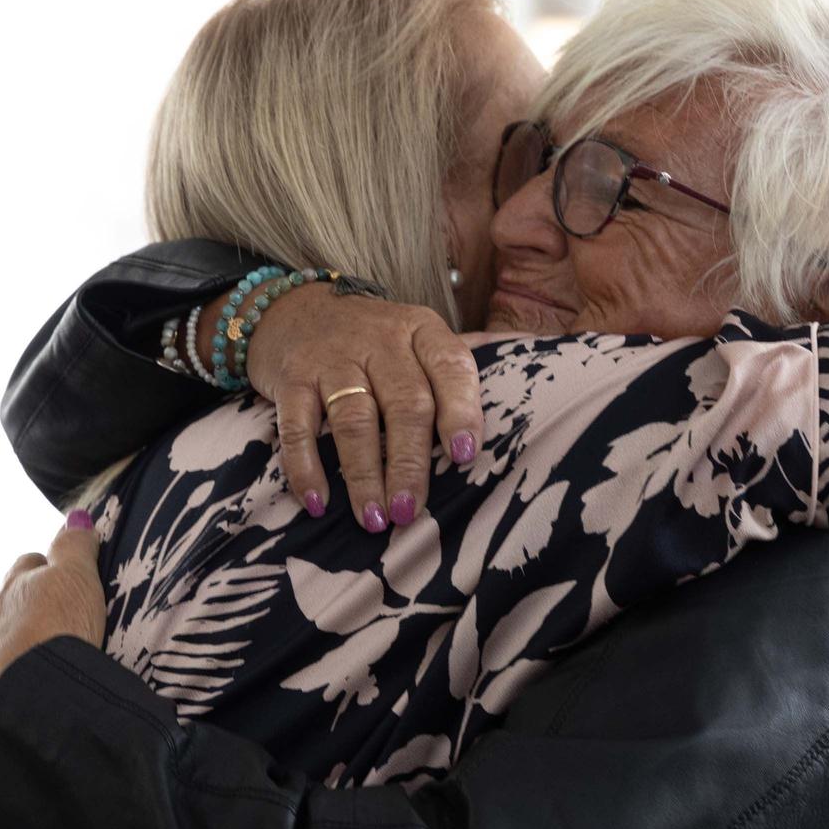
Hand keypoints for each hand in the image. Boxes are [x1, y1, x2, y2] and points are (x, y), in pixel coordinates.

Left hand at [0, 514, 105, 741]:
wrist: (28, 701)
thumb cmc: (56, 632)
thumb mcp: (76, 580)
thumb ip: (74, 548)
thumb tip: (77, 515)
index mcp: (7, 594)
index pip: (26, 569)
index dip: (45, 572)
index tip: (62, 582)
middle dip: (13, 616)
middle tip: (42, 631)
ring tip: (19, 676)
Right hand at [218, 283, 483, 530]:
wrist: (293, 310)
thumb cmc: (374, 341)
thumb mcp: (418, 336)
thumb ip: (459, 362)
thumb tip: (537, 353)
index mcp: (422, 332)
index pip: (450, 367)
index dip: (460, 411)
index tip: (463, 456)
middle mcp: (381, 341)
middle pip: (403, 404)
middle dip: (409, 463)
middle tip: (410, 511)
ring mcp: (333, 358)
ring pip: (354, 419)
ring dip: (364, 474)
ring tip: (374, 518)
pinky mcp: (292, 378)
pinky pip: (298, 427)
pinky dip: (306, 467)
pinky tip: (318, 502)